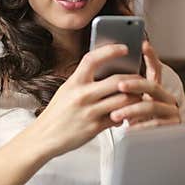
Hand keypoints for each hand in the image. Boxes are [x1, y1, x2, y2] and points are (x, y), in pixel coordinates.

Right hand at [30, 43, 143, 157]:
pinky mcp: (94, 128)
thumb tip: (105, 70)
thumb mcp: (66, 90)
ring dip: (134, 98)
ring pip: (123, 100)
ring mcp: (89, 112)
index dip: (110, 50)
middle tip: (139, 79)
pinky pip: (118, 118)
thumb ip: (84, 80)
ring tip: (137, 97)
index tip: (124, 48)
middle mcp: (82, 95)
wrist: (44, 137)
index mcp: (74, 83)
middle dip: (133, 80)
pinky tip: (125, 114)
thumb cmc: (56, 113)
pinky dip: (125, 115)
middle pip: (117, 81)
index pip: (93, 59)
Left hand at [108, 41, 181, 129]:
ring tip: (114, 115)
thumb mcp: (125, 106)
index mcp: (155, 90)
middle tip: (119, 85)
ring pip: (151, 105)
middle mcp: (166, 97)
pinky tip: (128, 129)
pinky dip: (140, 126)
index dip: (151, 56)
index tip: (143, 45)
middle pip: (151, 85)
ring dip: (131, 109)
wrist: (143, 146)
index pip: (154, 69)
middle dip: (134, 84)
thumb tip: (103, 74)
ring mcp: (171, 111)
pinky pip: (155, 124)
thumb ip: (121, 92)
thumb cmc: (131, 124)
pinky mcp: (172, 126)